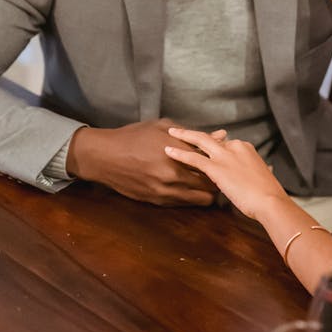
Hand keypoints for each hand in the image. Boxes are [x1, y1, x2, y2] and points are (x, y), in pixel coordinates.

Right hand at [67, 120, 217, 205]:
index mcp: (176, 152)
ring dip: (208, 192)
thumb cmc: (134, 137)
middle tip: (222, 174)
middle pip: (211, 184)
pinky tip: (191, 188)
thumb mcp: (163, 127)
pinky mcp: (157, 201)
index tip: (226, 159)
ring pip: (201, 198)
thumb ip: (194, 134)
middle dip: (219, 179)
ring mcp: (165, 191)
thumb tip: (221, 135)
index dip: (222, 161)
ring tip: (209, 183)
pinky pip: (185, 204)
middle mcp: (173, 174)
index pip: (211, 161)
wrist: (105, 157)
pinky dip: (192, 197)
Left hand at [164, 126, 283, 219]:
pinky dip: (180, 154)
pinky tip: (168, 151)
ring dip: (183, 136)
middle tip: (179, 130)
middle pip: (210, 137)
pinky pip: (194, 158)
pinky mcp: (217, 168)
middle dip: (193, 133)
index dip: (211, 144)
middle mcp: (234, 146)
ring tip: (170, 134)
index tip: (202, 145)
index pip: (223, 143)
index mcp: (245, 148)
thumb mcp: (263, 176)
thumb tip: (262, 171)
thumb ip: (256, 171)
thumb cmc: (268, 194)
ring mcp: (225, 156)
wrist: (270, 200)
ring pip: (199, 141)